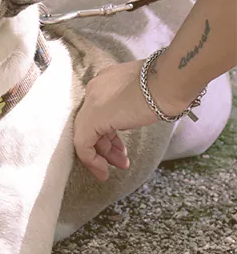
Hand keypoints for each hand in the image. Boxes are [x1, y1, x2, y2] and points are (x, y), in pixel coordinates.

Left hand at [73, 60, 161, 180]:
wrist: (170, 81)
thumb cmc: (167, 86)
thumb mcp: (143, 96)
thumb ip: (130, 105)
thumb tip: (129, 118)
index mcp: (105, 82)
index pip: (100, 113)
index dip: (108, 134)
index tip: (120, 148)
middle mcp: (94, 90)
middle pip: (93, 125)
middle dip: (107, 146)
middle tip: (121, 161)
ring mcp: (91, 103)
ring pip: (86, 134)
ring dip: (103, 154)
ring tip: (122, 165)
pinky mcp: (92, 118)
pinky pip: (83, 144)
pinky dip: (92, 160)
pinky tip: (104, 171)